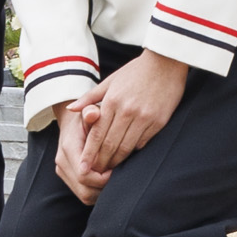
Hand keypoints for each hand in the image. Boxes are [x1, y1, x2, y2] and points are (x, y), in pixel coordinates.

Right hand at [52, 100, 106, 205]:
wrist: (71, 121)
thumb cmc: (86, 118)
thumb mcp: (89, 110)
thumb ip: (92, 112)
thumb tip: (93, 113)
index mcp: (68, 148)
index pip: (84, 175)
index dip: (104, 177)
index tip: (116, 169)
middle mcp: (62, 162)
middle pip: (85, 189)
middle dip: (104, 187)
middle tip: (119, 177)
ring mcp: (62, 171)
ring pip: (85, 195)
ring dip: (102, 191)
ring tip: (114, 179)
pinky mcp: (67, 177)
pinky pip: (84, 194)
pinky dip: (97, 192)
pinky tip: (107, 181)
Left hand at [75, 52, 184, 183]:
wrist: (165, 63)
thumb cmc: (135, 72)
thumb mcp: (110, 81)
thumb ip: (90, 98)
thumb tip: (71, 109)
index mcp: (112, 101)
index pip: (97, 133)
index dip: (90, 152)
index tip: (83, 166)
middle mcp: (126, 111)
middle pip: (111, 144)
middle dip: (101, 161)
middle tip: (95, 173)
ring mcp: (144, 118)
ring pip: (127, 146)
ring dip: (117, 160)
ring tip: (109, 170)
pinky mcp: (159, 122)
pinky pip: (143, 142)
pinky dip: (134, 151)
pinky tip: (128, 157)